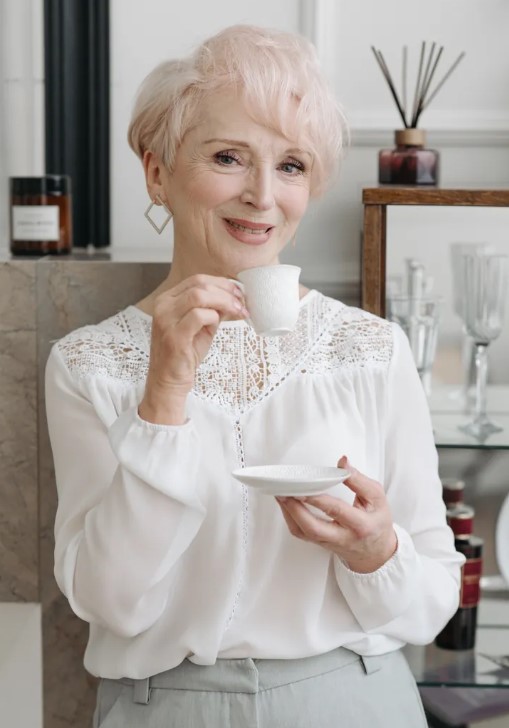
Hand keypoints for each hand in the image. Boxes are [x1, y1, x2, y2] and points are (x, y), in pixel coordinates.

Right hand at [139, 275, 247, 422]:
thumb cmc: (185, 353)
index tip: (239, 293)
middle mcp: (163, 306)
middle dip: (226, 292)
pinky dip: (214, 317)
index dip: (221, 283)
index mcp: (168, 299)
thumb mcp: (202, 326)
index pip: (197, 280)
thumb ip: (214, 310)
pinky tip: (219, 324)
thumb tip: (237, 298)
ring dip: (224, 302)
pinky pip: (199, 316)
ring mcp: (166, 320)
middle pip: (199, 285)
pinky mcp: (174, 336)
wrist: (169, 379)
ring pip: (199, 296)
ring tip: (237, 311)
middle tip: (242, 303)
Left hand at [276, 456, 396, 572]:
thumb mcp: (377, 498)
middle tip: (285, 490)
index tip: (306, 484)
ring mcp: (329, 543)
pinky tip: (286, 504)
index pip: (337, 511)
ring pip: (304, 532)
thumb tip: (343, 462)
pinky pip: (301, 533)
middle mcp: (343, 538)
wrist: (376, 552)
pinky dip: (290, 518)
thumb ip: (359, 480)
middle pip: (314, 528)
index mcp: (361, 525)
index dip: (319, 498)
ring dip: (289, 512)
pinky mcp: (319, 544)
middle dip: (296, 508)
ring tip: (281, 494)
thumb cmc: (376, 521)